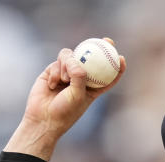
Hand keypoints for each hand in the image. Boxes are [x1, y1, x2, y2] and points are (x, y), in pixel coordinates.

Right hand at [5, 38, 125, 159]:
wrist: (42, 118)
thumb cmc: (64, 112)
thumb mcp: (78, 96)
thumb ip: (79, 76)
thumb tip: (77, 60)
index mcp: (92, 89)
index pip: (107, 76)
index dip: (116, 67)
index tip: (121, 58)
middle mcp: (80, 80)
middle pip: (92, 59)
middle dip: (101, 48)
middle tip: (107, 41)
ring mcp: (67, 74)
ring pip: (71, 57)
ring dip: (68, 65)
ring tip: (64, 81)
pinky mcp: (53, 71)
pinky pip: (58, 62)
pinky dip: (56, 71)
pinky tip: (52, 85)